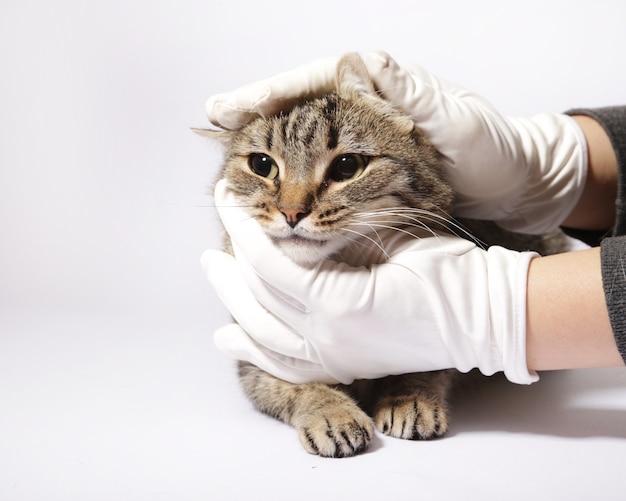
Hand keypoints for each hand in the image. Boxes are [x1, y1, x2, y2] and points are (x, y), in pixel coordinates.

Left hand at [202, 180, 538, 384]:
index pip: (270, 263)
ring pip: (261, 333)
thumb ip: (338, 235)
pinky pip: (285, 364)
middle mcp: (329, 339)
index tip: (230, 197)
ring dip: (232, 299)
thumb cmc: (450, 272)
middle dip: (230, 255)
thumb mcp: (394, 239)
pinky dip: (254, 350)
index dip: (245, 227)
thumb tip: (293, 231)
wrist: (484, 319)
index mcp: (341, 304)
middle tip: (222, 216)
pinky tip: (231, 339)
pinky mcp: (342, 365)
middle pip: (256, 298)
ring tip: (214, 268)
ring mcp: (334, 359)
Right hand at [206, 51, 586, 233]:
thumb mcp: (450, 117)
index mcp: (377, 87)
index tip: (225, 110)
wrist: (508, 185)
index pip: (310, 81)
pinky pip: (315, 169)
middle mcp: (361, 108)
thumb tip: (353, 65)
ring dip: (265, 151)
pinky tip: (271, 187)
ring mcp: (358, 141)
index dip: (265, 94)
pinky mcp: (361, 170)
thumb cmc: (487, 149)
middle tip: (218, 131)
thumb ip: (404, 90)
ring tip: (230, 161)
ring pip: (299, 139)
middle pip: (294, 108)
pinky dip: (290, 177)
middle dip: (255, 122)